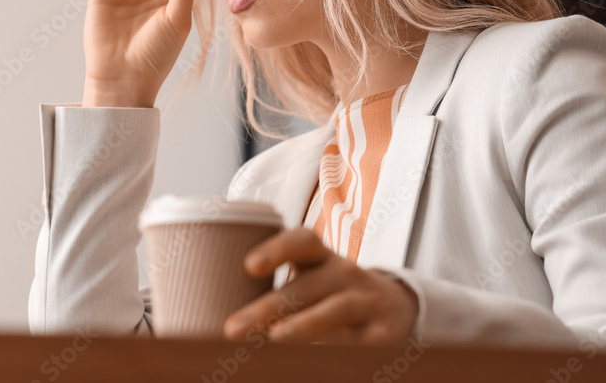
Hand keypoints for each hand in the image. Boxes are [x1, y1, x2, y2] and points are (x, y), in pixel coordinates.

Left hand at [223, 228, 418, 344]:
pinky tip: (312, 363)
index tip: (248, 266)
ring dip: (303, 326)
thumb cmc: (332, 295)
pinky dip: (335, 352)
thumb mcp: (310, 281)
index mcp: (321, 258)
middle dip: (268, 307)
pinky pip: (359, 343)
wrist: (399, 310)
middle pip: (306, 287)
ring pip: (334, 311)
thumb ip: (273, 291)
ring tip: (275, 339)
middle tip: (232, 329)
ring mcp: (368, 302)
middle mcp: (345, 274)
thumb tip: (206, 310)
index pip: (303, 241)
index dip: (277, 249)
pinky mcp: (386, 334)